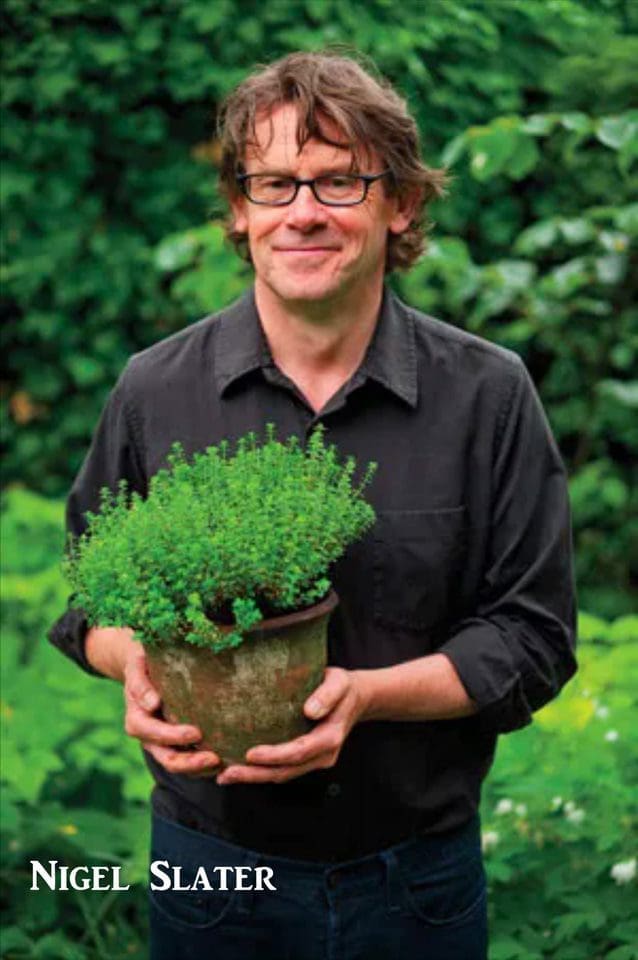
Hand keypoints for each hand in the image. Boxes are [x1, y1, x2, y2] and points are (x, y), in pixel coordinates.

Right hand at [89, 629, 220, 777]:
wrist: (146, 666)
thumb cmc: (144, 662)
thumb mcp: (137, 666)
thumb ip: (140, 684)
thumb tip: (153, 703)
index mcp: (137, 720)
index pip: (154, 734)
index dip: (173, 736)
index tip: (196, 732)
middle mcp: (149, 738)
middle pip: (167, 759)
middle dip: (191, 762)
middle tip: (215, 758)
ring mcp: (163, 744)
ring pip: (181, 766)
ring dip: (201, 769)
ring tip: (224, 763)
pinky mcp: (177, 745)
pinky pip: (191, 761)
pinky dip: (206, 766)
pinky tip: (227, 762)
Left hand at [216, 667, 366, 784]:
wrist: (355, 698)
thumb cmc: (344, 687)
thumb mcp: (339, 682)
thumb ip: (327, 695)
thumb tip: (310, 710)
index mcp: (330, 738)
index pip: (298, 752)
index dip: (274, 756)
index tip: (249, 754)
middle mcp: (323, 755)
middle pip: (286, 771)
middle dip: (255, 775)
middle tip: (226, 774)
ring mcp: (314, 760)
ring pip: (282, 775)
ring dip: (254, 777)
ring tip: (225, 775)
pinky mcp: (305, 759)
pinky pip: (282, 769)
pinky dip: (261, 771)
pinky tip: (240, 768)